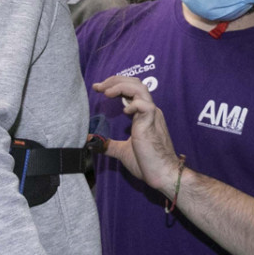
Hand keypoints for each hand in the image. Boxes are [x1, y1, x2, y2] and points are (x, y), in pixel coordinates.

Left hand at [92, 75, 181, 192]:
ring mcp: (152, 115)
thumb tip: (92, 143)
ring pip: (140, 88)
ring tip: (106, 92)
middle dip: (115, 80)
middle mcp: (149, 110)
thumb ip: (109, 145)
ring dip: (121, 86)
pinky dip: (133, 103)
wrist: (162, 174)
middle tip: (98, 86)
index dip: (114, 85)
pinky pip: (144, 105)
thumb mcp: (122, 151)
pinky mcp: (152, 123)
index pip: (131, 90)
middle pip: (135, 83)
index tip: (99, 88)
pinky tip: (124, 112)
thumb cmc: (147, 163)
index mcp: (144, 114)